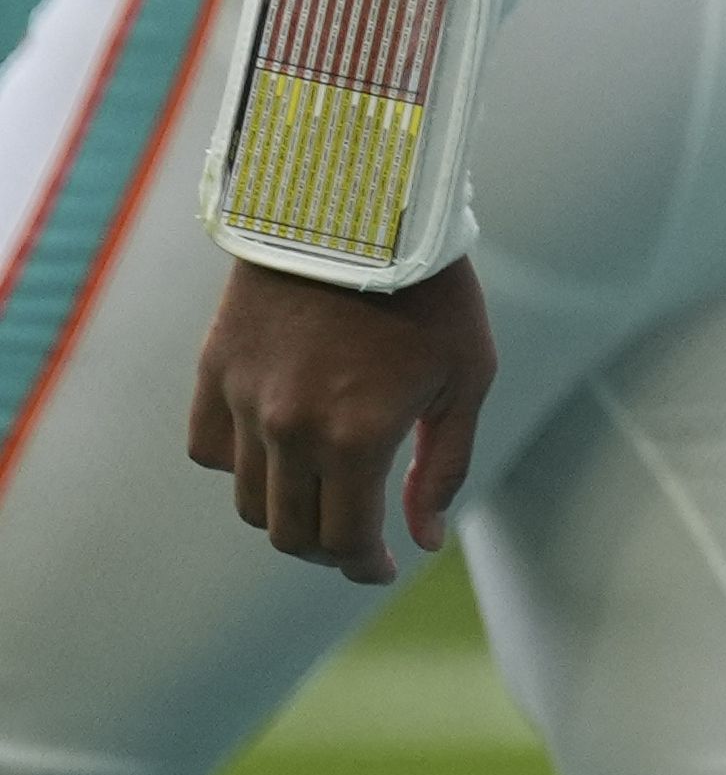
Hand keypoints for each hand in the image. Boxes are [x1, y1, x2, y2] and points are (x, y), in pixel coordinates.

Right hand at [188, 256, 495, 583]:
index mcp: (357, 437)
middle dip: (327, 547)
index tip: (384, 567)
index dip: (365, 567)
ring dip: (284, 510)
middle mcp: (289, 430)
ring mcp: (244, 401)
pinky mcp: (214, 370)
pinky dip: (239, 463)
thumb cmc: (431, 292)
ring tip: (323, 494)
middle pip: (289, 531)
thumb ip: (443, 466)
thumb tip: (423, 540)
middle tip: (357, 539)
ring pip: (247, 498)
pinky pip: (209, 448)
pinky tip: (277, 448)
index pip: (344, 540)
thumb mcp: (467, 377)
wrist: (363, 207)